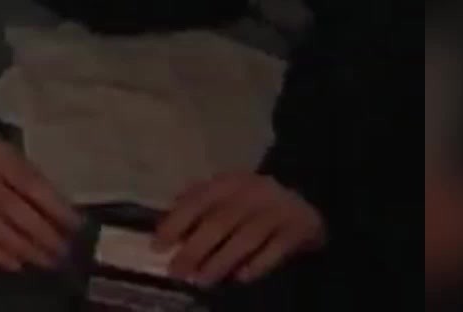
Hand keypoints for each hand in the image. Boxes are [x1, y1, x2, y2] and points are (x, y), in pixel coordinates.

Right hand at [0, 126, 80, 271]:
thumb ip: (31, 179)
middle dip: (44, 235)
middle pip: (15, 211)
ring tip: (46, 262)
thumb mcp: (10, 151)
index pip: (32, 186)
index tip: (77, 227)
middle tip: (64, 253)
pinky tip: (17, 264)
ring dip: (25, 250)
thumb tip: (61, 215)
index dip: (56, 209)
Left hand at [157, 173, 325, 286]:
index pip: (196, 201)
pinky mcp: (297, 229)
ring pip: (244, 238)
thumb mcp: (224, 195)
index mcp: (228, 182)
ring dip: (220, 261)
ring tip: (202, 280)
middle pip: (218, 222)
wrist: (304, 202)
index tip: (158, 246)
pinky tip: (240, 277)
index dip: (175, 223)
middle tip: (177, 272)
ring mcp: (276, 210)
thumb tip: (164, 229)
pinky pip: (274, 250)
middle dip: (194, 249)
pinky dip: (256, 265)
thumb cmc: (252, 202)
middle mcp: (251, 192)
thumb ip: (197, 207)